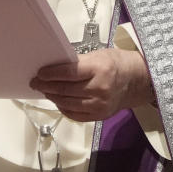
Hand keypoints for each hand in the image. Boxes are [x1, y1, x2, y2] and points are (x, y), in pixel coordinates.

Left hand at [30, 48, 153, 121]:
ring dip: (53, 97)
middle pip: (66, 90)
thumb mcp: (98, 55)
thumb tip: (54, 68)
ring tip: (44, 90)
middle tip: (35, 82)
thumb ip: (78, 63)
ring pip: (68, 103)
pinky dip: (63, 107)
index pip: (69, 73)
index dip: (51, 74)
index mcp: (99, 69)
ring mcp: (100, 105)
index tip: (39, 73)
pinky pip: (75, 114)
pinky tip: (57, 100)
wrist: (137, 81)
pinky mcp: (99, 116)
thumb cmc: (116, 63)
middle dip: (47, 86)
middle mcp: (100, 89)